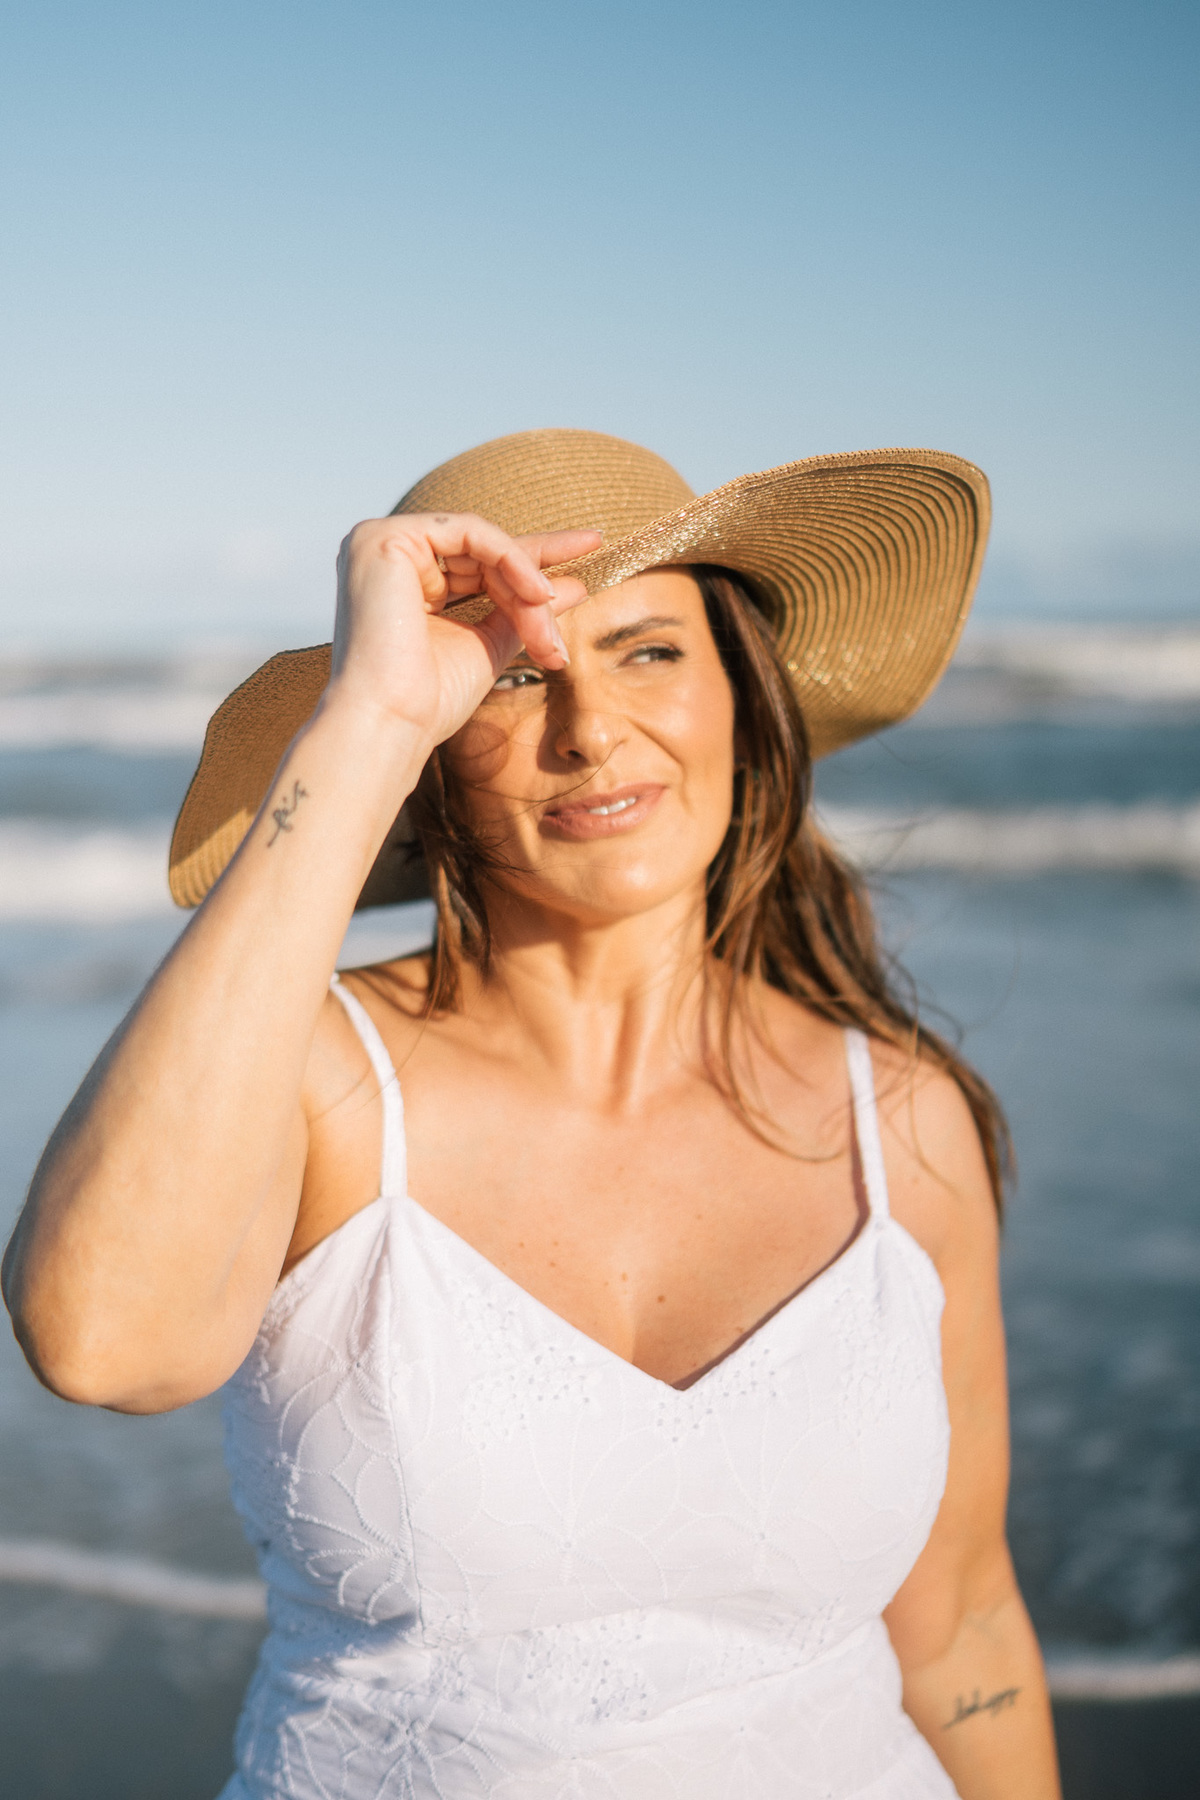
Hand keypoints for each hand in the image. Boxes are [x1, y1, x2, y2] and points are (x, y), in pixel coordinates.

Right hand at [326, 512, 598, 752]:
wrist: (390, 724)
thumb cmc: (428, 701)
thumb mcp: (486, 647)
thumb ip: (520, 613)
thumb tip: (570, 587)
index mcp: (403, 581)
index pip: (477, 561)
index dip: (531, 562)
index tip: (582, 562)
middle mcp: (388, 556)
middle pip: (484, 552)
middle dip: (535, 581)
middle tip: (581, 590)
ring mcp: (382, 542)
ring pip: (482, 546)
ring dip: (525, 582)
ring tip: (549, 616)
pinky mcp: (387, 538)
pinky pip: (471, 533)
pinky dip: (511, 559)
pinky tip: (535, 592)